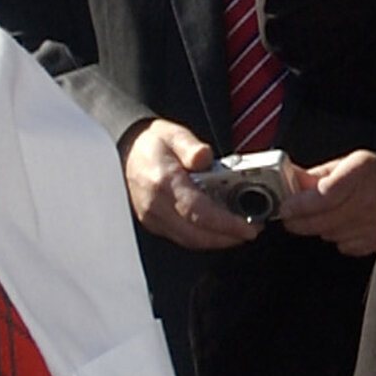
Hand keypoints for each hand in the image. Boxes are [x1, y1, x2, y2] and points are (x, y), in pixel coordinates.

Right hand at [124, 118, 265, 250]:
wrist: (124, 150)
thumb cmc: (150, 143)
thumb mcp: (172, 134)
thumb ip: (190, 146)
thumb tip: (204, 157)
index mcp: (162, 182)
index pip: (198, 212)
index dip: (226, 224)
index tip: (248, 227)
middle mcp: (155, 206)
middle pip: (197, 234)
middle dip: (228, 237)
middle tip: (252, 230)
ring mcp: (153, 218)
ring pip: (191, 241)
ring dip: (218, 241)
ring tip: (240, 230)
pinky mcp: (154, 224)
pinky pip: (183, 238)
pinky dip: (204, 238)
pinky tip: (220, 230)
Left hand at [280, 148, 375, 255]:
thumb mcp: (351, 162)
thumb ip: (319, 174)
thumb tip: (291, 180)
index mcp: (361, 172)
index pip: (323, 196)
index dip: (300, 204)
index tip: (285, 207)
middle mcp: (368, 200)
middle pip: (322, 220)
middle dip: (299, 220)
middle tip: (289, 216)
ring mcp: (374, 224)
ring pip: (330, 234)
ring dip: (321, 227)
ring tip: (325, 214)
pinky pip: (345, 246)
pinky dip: (339, 237)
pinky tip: (345, 224)